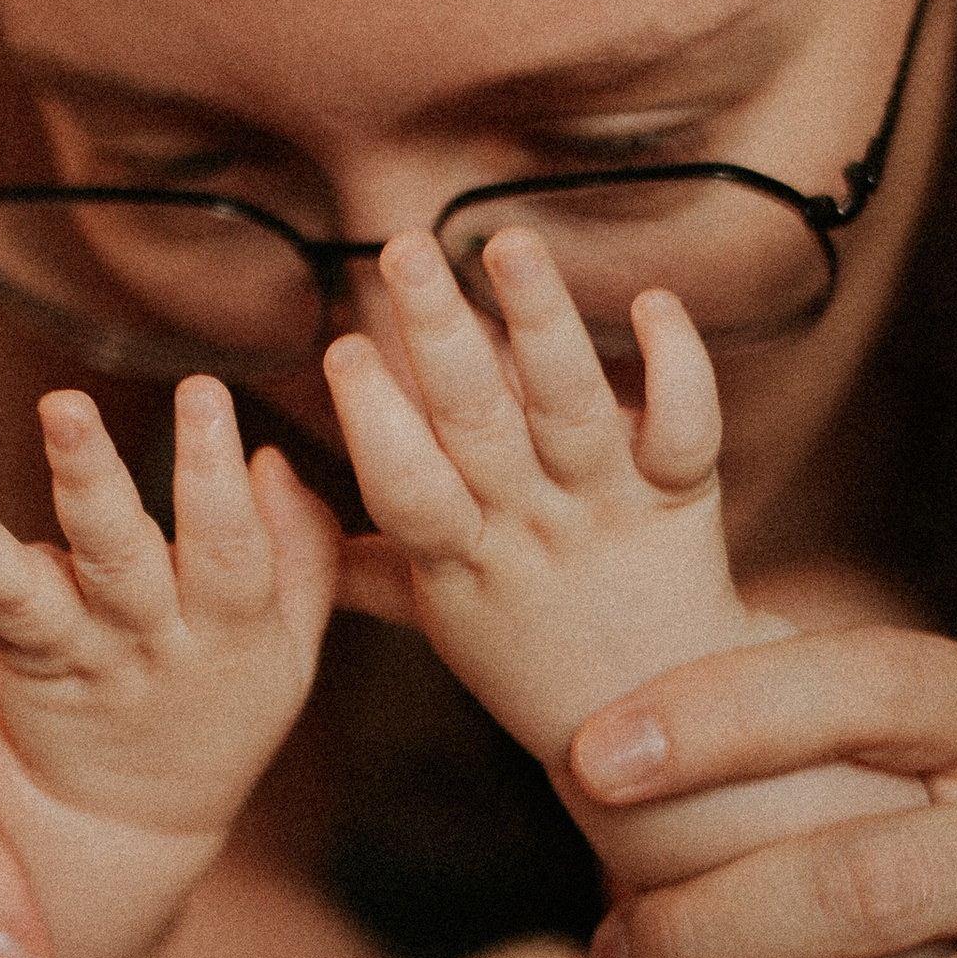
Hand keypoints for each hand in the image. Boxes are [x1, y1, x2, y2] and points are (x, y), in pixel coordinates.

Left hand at [0, 375, 336, 847]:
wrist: (130, 822)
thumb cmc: (219, 706)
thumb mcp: (290, 648)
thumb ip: (302, 552)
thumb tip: (273, 460)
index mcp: (234, 634)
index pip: (231, 550)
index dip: (217, 475)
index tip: (204, 390)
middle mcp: (151, 645)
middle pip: (124, 562)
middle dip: (95, 480)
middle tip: (63, 406)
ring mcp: (78, 659)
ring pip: (37, 594)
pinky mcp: (21, 665)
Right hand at [324, 230, 755, 765]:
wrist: (655, 715)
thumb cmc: (531, 658)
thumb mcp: (439, 619)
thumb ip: (362, 562)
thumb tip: (270, 502)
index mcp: (460, 559)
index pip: (410, 490)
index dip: (379, 424)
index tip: (344, 350)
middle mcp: (532, 528)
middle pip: (481, 426)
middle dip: (440, 332)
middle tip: (405, 249)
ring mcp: (607, 511)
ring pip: (573, 409)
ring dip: (542, 321)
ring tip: (510, 242)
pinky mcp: (683, 499)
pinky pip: (686, 430)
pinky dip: (676, 364)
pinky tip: (654, 303)